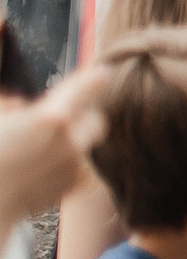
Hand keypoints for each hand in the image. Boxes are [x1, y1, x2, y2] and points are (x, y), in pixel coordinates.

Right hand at [0, 70, 101, 227]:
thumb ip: (11, 107)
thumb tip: (18, 105)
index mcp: (50, 120)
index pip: (83, 89)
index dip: (93, 78)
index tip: (102, 72)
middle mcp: (70, 143)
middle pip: (96, 119)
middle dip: (84, 115)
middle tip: (62, 115)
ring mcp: (73, 167)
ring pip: (84, 144)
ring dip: (70, 140)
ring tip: (38, 145)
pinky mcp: (70, 186)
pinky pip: (74, 166)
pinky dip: (62, 161)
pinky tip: (35, 166)